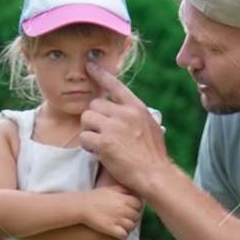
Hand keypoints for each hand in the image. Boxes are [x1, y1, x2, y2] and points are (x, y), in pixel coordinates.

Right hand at [78, 186, 141, 239]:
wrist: (82, 206)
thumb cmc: (95, 197)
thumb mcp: (111, 189)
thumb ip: (123, 189)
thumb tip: (134, 191)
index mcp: (123, 198)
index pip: (139, 204)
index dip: (136, 208)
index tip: (131, 210)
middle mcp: (123, 209)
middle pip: (136, 216)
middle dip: (133, 218)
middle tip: (126, 219)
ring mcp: (118, 219)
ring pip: (132, 226)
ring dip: (128, 227)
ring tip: (122, 226)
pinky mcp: (111, 229)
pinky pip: (124, 235)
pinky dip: (122, 234)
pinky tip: (117, 232)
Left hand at [79, 62, 169, 194]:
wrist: (155, 174)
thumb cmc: (153, 155)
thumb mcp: (151, 127)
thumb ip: (136, 116)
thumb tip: (126, 110)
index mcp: (136, 107)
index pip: (115, 85)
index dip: (100, 74)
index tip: (89, 65)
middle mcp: (125, 113)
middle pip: (94, 104)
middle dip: (94, 118)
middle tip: (100, 132)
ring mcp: (114, 127)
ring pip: (86, 118)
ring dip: (89, 130)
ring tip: (99, 142)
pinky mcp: (104, 142)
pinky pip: (84, 137)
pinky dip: (87, 146)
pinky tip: (97, 152)